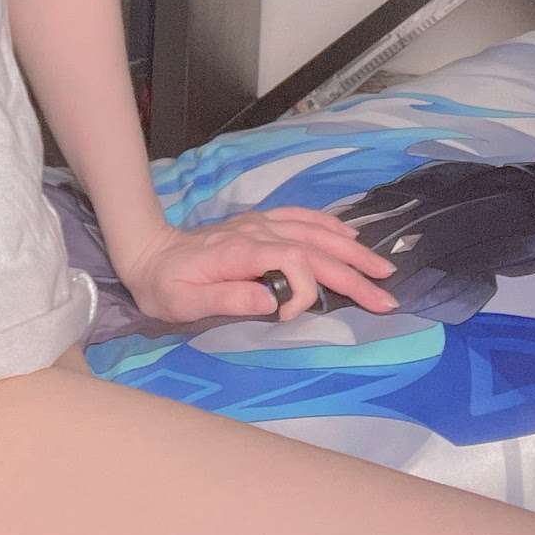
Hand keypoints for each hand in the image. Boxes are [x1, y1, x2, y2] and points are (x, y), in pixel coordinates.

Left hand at [116, 207, 399, 325]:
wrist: (147, 253)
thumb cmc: (165, 285)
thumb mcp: (185, 302)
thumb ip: (228, 298)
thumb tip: (271, 300)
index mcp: (240, 251)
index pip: (289, 260)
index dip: (303, 288)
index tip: (292, 316)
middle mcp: (256, 232)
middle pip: (313, 247)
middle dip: (352, 272)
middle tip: (386, 296)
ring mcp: (259, 225)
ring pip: (313, 231)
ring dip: (350, 249)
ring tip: (382, 267)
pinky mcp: (258, 225)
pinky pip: (300, 218)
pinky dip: (327, 225)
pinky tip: (348, 236)